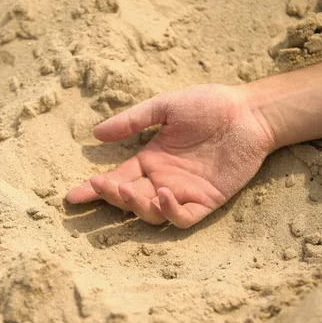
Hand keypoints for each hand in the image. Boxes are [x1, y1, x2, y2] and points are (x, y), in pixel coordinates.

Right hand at [66, 84, 275, 227]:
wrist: (250, 112)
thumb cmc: (209, 105)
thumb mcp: (166, 107)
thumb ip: (133, 121)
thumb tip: (95, 134)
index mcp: (150, 160)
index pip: (117, 178)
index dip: (94, 189)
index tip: (72, 196)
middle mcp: (163, 179)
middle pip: (129, 198)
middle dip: (110, 197)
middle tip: (102, 186)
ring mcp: (184, 192)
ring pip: (151, 213)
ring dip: (135, 205)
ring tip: (126, 190)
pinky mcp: (207, 200)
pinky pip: (183, 217)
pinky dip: (170, 212)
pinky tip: (164, 195)